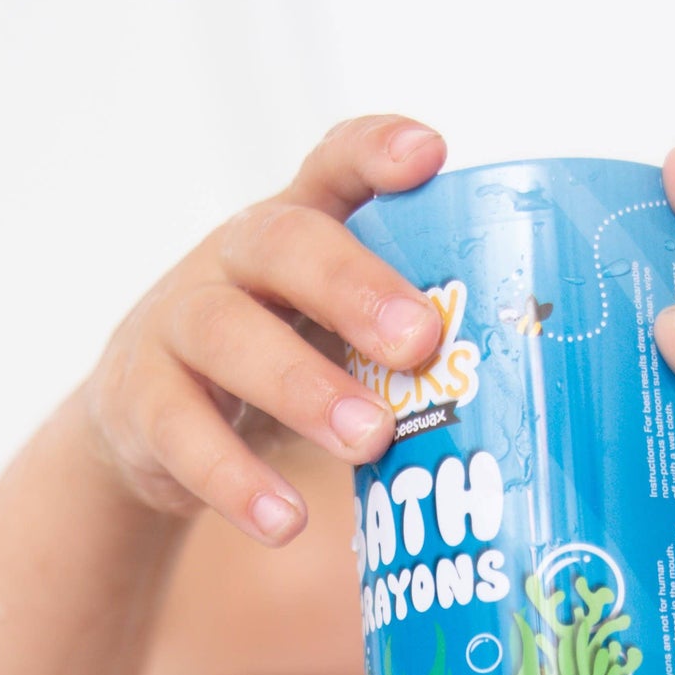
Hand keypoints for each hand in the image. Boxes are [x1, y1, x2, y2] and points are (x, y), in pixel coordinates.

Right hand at [86, 115, 447, 542]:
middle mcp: (231, 259)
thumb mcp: (337, 340)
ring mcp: (176, 322)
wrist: (149, 428)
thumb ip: (407, 349)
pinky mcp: (140, 400)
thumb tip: (534, 398)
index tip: (430, 154)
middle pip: (282, 244)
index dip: (376, 152)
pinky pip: (183, 434)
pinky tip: (286, 522)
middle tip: (421, 339)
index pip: (333, 166)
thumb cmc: (280, 370)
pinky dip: (235, 480)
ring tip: (369, 442)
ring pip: (227, 335)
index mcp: (297, 230)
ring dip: (303, 388)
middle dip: (353, 288)